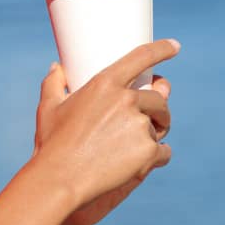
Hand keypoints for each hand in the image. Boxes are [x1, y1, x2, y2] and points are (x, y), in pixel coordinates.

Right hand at [32, 42, 177, 224]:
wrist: (61, 178)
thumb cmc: (52, 144)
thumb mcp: (49, 109)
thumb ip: (53, 84)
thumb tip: (57, 68)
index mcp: (105, 83)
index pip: (142, 57)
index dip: (162, 49)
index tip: (175, 46)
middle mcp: (126, 99)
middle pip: (158, 98)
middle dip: (158, 109)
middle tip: (150, 122)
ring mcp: (139, 125)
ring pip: (160, 127)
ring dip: (155, 134)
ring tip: (138, 145)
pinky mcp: (148, 151)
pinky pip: (164, 152)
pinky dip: (157, 157)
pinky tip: (145, 163)